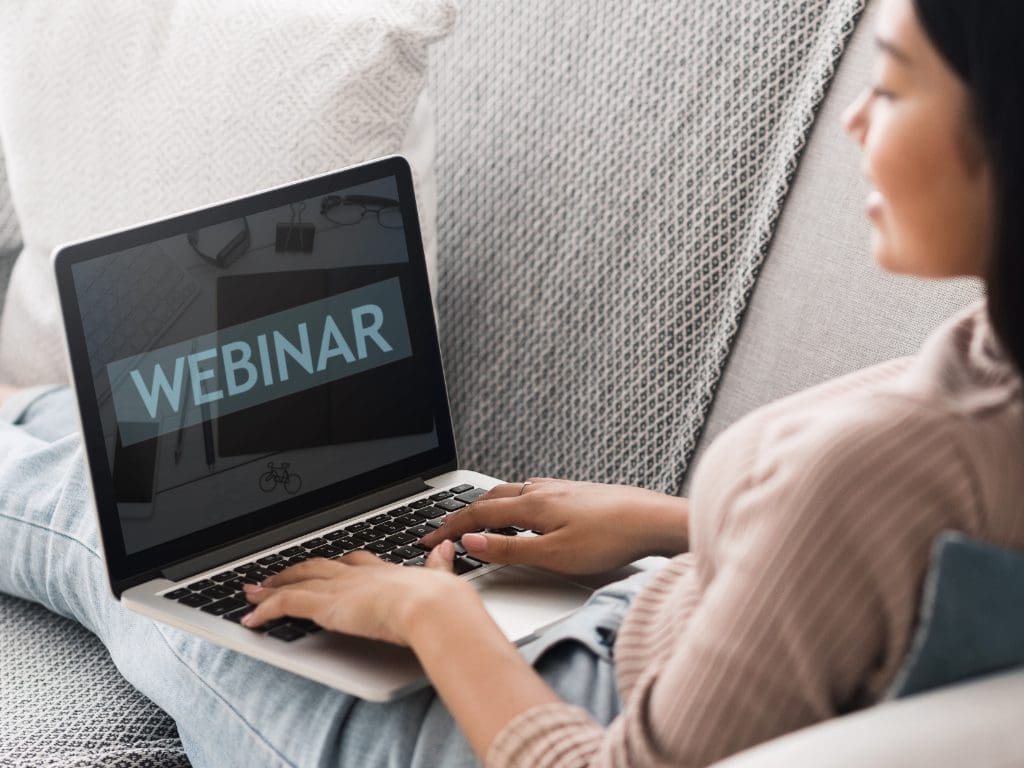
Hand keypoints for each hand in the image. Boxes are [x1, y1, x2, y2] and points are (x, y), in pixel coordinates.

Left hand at [240, 542, 477, 646]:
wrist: (431, 607)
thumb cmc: (442, 601)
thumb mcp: (442, 578)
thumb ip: (439, 565)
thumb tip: (446, 548)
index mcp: (384, 571)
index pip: (353, 563)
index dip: (337, 565)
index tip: (328, 566)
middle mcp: (358, 575)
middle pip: (318, 566)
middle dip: (296, 570)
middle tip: (277, 574)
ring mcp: (339, 587)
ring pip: (296, 581)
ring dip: (272, 586)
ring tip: (253, 590)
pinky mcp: (325, 604)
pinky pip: (285, 604)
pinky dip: (265, 610)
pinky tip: (251, 619)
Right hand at [418, 478, 688, 575]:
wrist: (654, 520)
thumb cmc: (610, 538)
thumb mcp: (553, 554)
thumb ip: (509, 549)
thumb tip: (469, 541)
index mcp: (531, 505)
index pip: (478, 514)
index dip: (449, 527)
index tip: (427, 538)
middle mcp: (543, 491)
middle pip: (491, 498)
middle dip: (463, 512)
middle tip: (443, 527)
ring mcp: (561, 489)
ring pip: (513, 493)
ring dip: (488, 504)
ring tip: (476, 517)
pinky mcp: (577, 493)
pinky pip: (533, 493)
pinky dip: (514, 502)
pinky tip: (526, 510)